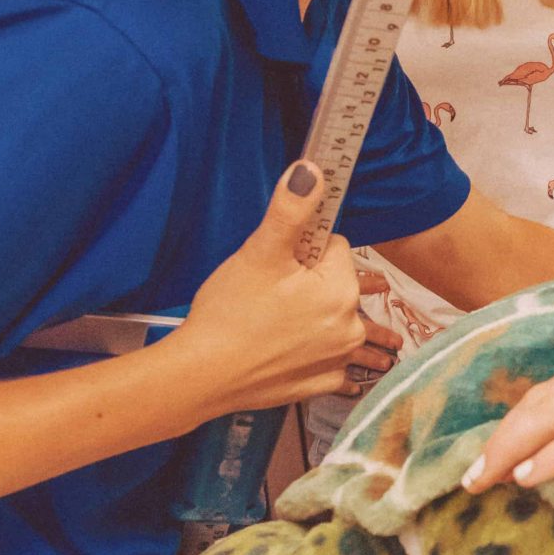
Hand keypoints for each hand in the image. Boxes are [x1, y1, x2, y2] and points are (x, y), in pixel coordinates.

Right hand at [170, 163, 402, 411]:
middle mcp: (351, 326)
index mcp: (341, 289)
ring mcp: (339, 359)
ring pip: (340, 323)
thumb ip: (291, 209)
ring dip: (322, 320)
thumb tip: (312, 170)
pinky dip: (317, 355)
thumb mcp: (260, 252)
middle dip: (311, 284)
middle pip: (338, 285)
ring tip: (283, 325)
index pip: (336, 249)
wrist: (202, 375)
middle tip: (271, 297)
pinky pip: (333, 361)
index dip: (305, 252)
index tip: (280, 266)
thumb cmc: (230, 313)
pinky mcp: (323, 383)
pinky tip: (291, 352)